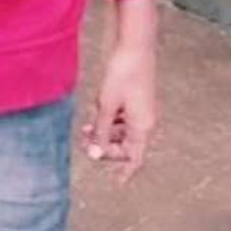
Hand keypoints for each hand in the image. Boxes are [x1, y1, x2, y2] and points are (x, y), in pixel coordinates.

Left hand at [82, 36, 157, 182]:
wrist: (135, 47)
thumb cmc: (123, 74)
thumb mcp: (106, 105)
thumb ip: (100, 131)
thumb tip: (95, 154)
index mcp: (142, 127)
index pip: (134, 158)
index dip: (126, 172)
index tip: (117, 183)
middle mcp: (145, 121)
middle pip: (126, 146)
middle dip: (105, 146)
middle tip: (85, 142)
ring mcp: (141, 110)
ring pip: (122, 132)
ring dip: (104, 133)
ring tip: (85, 128)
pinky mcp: (136, 100)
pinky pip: (122, 119)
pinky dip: (109, 120)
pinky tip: (95, 113)